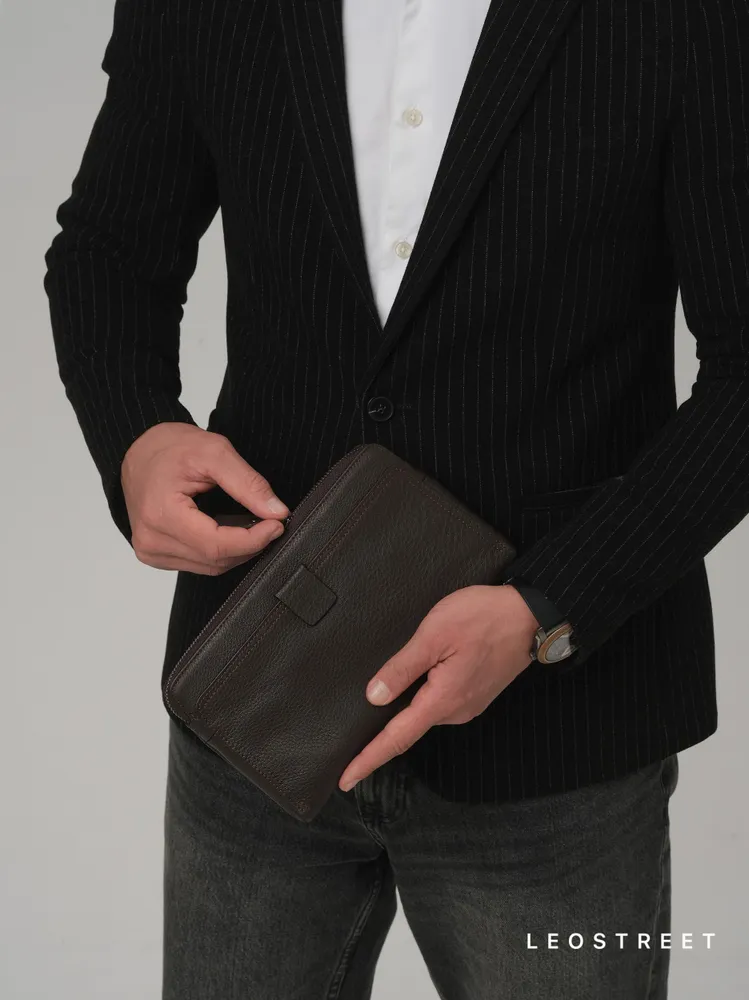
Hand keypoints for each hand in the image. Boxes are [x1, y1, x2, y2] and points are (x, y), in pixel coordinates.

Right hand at [121, 422, 289, 574]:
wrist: (138, 450)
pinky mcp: (155, 554)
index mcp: (161, 514)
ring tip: (252, 524)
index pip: (216, 546)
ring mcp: (151, 551)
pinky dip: (221, 551)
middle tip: (270, 521)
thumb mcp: (215, 452)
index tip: (276, 524)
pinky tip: (230, 531)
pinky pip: (198, 563)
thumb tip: (276, 511)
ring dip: (237, 550)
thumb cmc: (169, 448)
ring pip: (210, 567)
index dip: (254, 540)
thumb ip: (248, 483)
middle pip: (215, 561)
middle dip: (250, 544)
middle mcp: (151, 540)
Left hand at [338, 584, 539, 790]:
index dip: (368, 760)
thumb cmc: (484, 618)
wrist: (532, 616)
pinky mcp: (474, 693)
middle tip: (349, 747)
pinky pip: (438, 704)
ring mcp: (467, 704)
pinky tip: (408, 694)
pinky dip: (419, 704)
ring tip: (374, 715)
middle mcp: (455, 711)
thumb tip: (374, 697)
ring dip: (401, 717)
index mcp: (442, 700)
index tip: (346, 780)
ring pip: (424, 715)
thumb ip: (403, 667)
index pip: (397, 739)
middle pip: (408, 730)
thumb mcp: (434, 635)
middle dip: (380, 738)